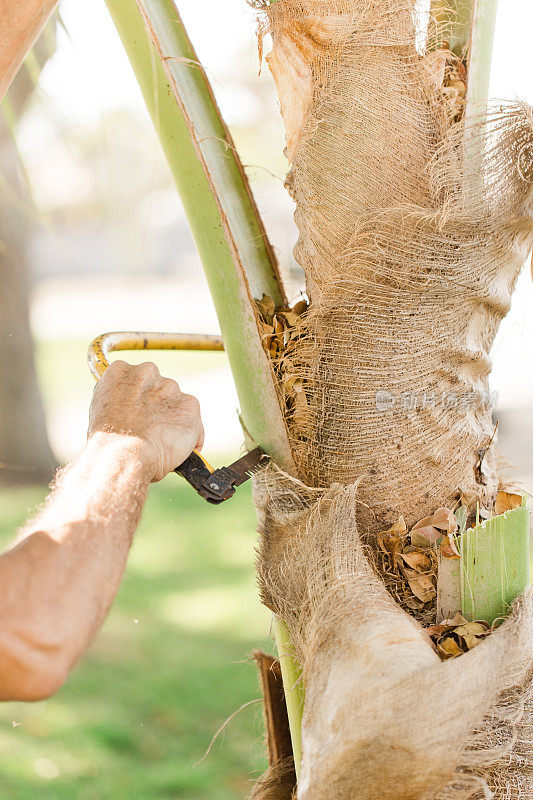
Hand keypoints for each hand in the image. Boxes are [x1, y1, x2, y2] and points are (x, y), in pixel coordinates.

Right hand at [88, 361, 203, 481]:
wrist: (123, 454)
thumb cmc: (107, 442)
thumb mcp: (100, 412)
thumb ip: (117, 400)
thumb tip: (127, 407)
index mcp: (120, 371)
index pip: (135, 379)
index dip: (137, 399)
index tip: (137, 414)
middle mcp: (147, 371)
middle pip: (158, 388)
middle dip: (158, 407)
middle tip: (150, 430)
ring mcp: (170, 387)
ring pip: (177, 404)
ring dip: (173, 421)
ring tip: (161, 443)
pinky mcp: (190, 404)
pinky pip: (194, 422)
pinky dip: (190, 436)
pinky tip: (177, 449)